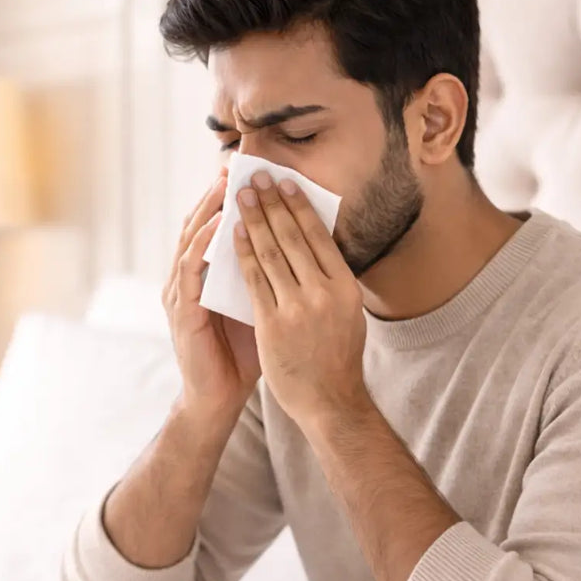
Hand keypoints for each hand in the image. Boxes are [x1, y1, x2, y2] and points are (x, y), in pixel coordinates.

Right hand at [164, 169, 261, 415]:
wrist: (220, 398)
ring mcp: (180, 292)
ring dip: (208, 210)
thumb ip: (267, 274)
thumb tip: (298, 242)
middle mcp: (187, 277)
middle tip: (235, 166)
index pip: (215, 225)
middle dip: (216, 194)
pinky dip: (202, 245)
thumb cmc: (243, 354)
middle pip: (199, 223)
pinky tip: (217, 227)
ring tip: (225, 185)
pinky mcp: (181, 310)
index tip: (249, 171)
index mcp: (205, 274)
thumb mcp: (259, 304)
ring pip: (191, 240)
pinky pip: (190, 270)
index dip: (228, 198)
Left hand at [233, 172, 369, 431]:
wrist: (328, 401)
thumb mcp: (347, 313)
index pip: (318, 237)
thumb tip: (316, 241)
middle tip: (256, 179)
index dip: (298, 207)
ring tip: (241, 197)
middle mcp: (324, 294)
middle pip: (292, 238)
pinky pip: (253, 280)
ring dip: (252, 220)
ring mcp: (297, 309)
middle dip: (271, 204)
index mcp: (346, 287)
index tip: (284, 184)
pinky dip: (242, 253)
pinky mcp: (273, 324)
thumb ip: (331, 280)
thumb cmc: (337, 355)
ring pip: (270, 253)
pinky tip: (233, 234)